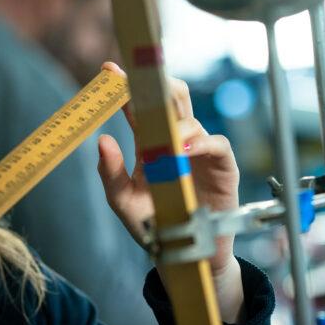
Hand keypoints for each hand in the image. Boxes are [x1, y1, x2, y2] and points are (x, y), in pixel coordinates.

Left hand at [96, 61, 245, 322]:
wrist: (184, 255)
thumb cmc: (155, 225)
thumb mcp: (123, 201)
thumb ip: (111, 173)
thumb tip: (102, 140)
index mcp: (150, 143)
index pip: (138, 108)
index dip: (125, 88)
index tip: (109, 70)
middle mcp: (176, 141)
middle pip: (172, 100)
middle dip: (157, 85)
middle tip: (141, 81)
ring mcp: (201, 152)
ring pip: (192, 119)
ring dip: (175, 122)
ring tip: (160, 138)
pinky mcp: (223, 167)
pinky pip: (217, 144)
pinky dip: (202, 143)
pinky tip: (184, 150)